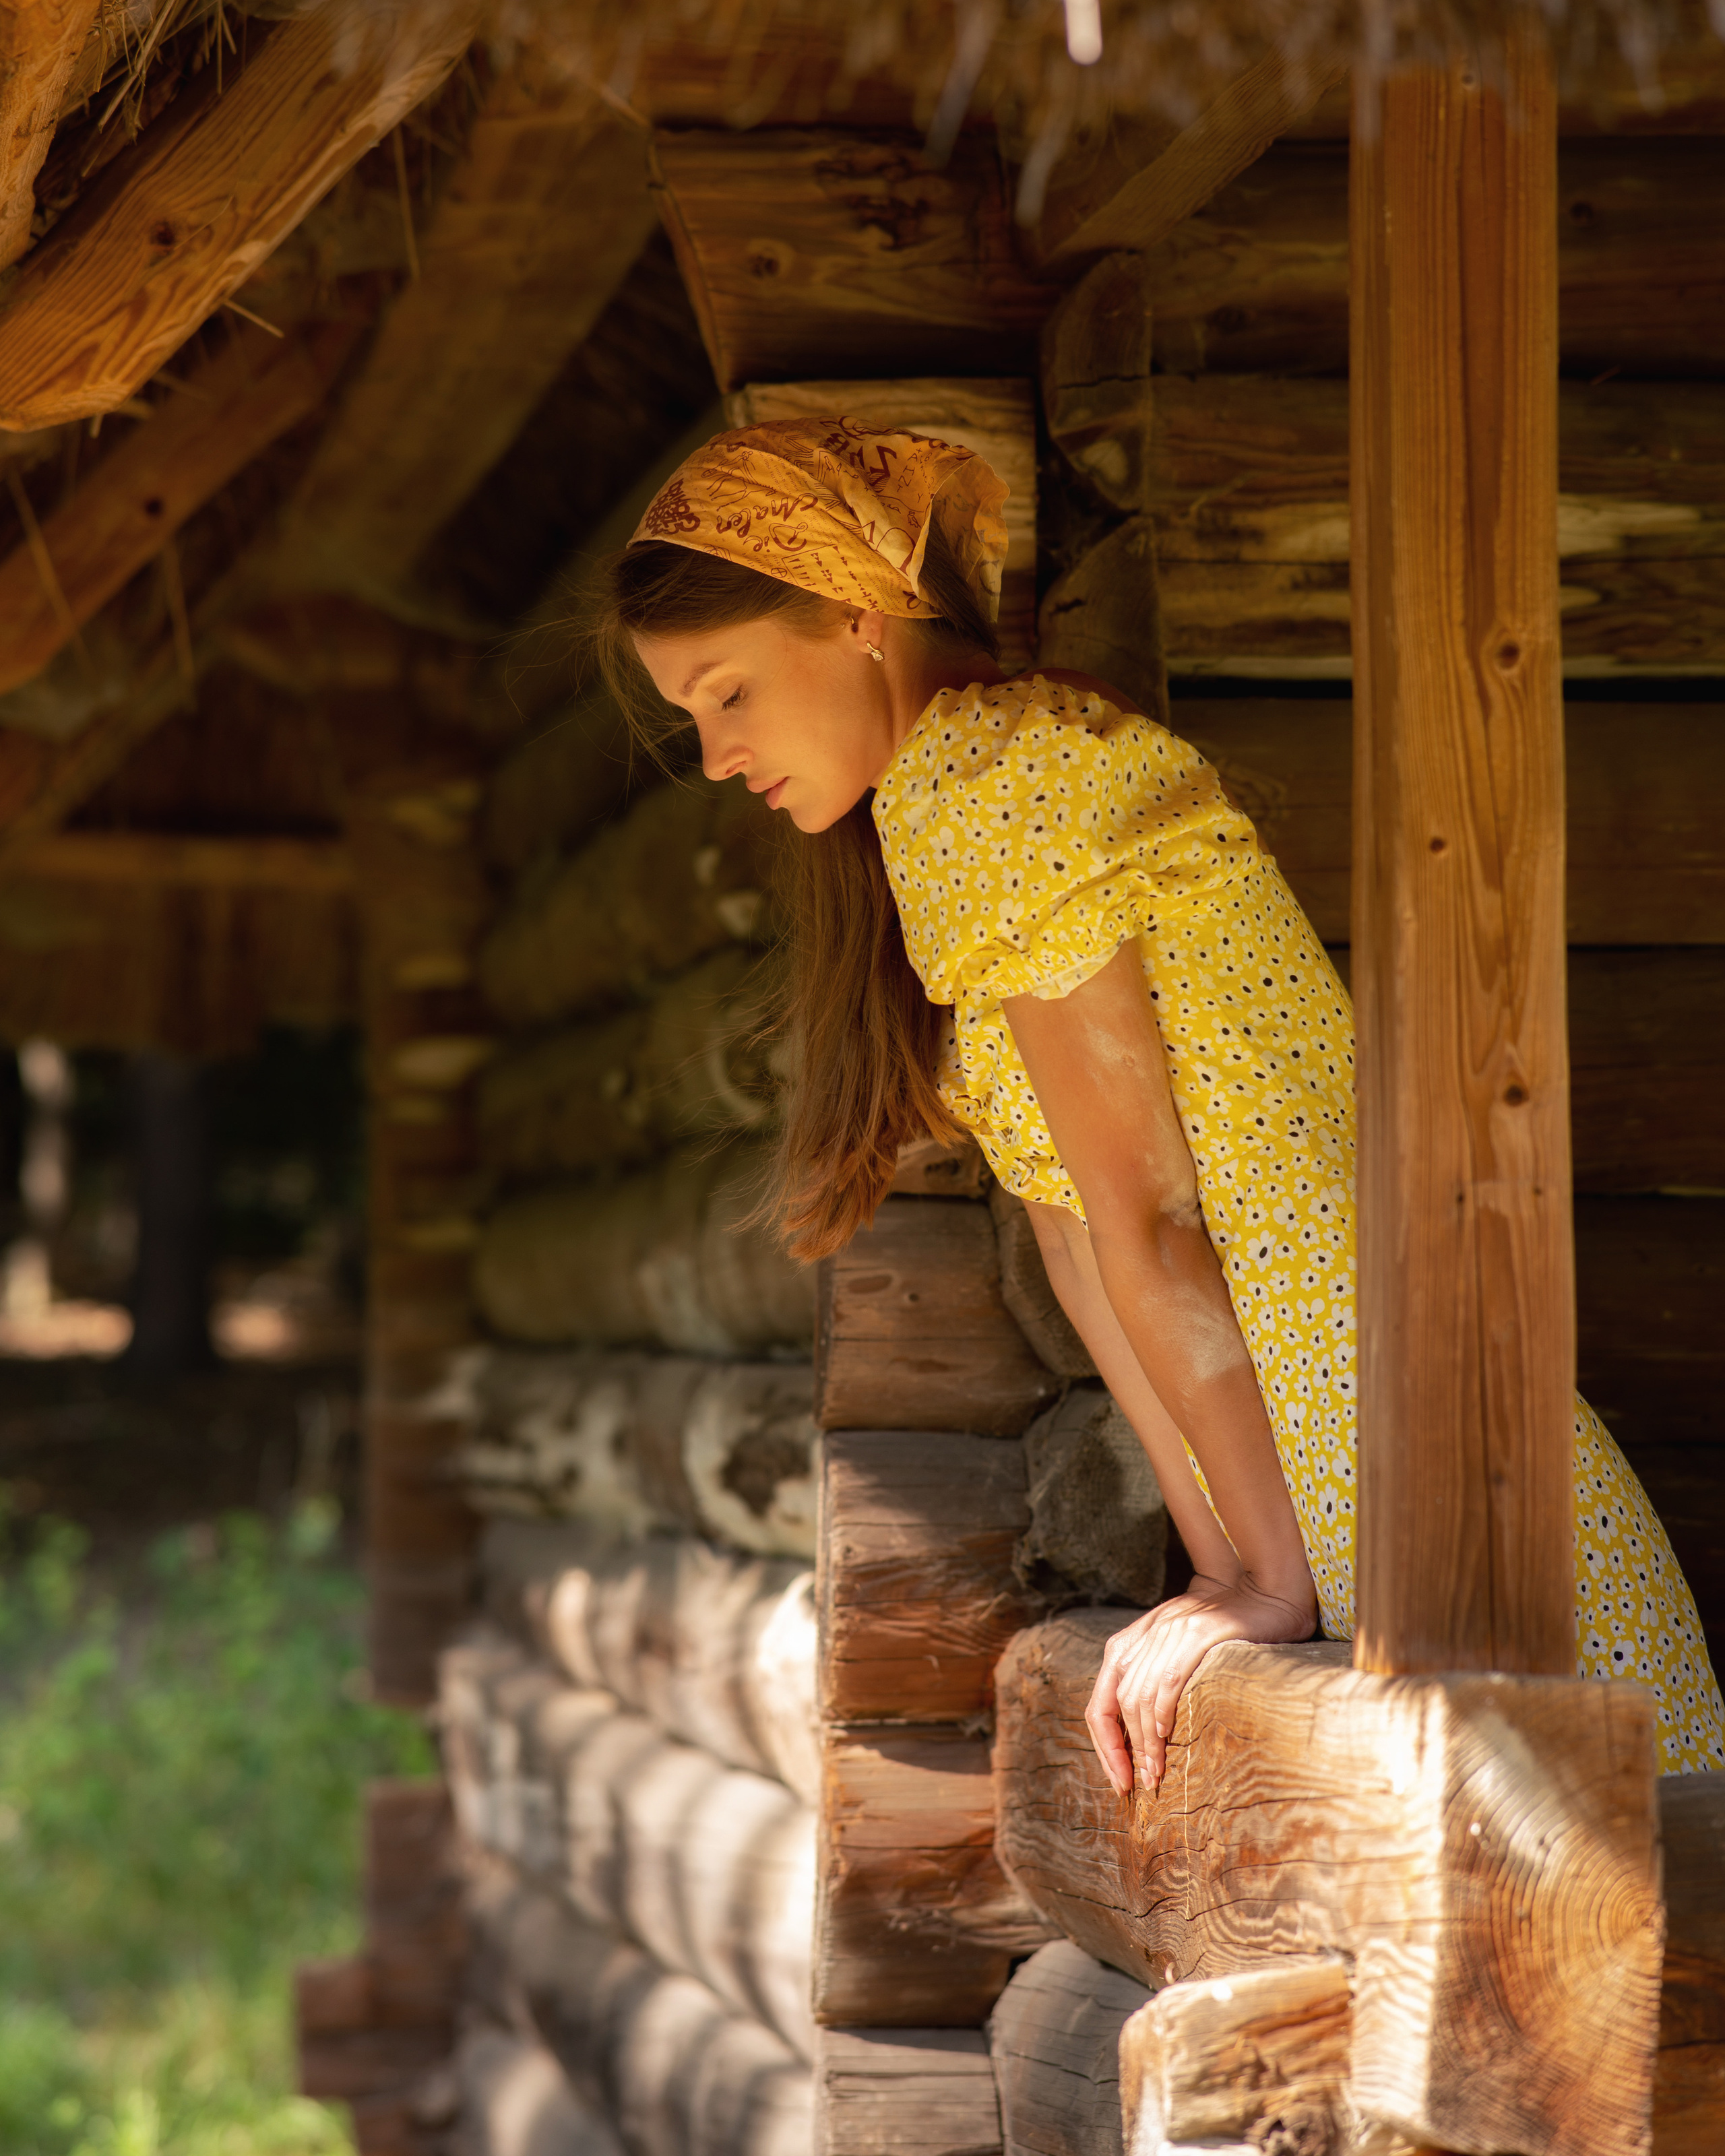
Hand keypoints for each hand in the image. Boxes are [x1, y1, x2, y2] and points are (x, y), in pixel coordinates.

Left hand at [1084, 1574, 1317, 1796]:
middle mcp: (1142, 1636)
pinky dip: (1162, 1709)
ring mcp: (1168, 1631)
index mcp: (1128, 1644)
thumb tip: (1139, 1742)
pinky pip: (1167, 1677)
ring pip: (1139, 1696)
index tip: (1119, 1780)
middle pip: (1116, 1704)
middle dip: (1125, 1750)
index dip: (1104, 1746)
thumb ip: (1150, 1683)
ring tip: (1156, 1771)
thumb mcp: (1173, 1654)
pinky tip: (1165, 1734)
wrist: (1261, 1594)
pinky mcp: (1196, 1631)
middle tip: (1143, 1783)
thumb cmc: (1219, 1634)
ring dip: (1144, 1741)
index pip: (1099, 1704)